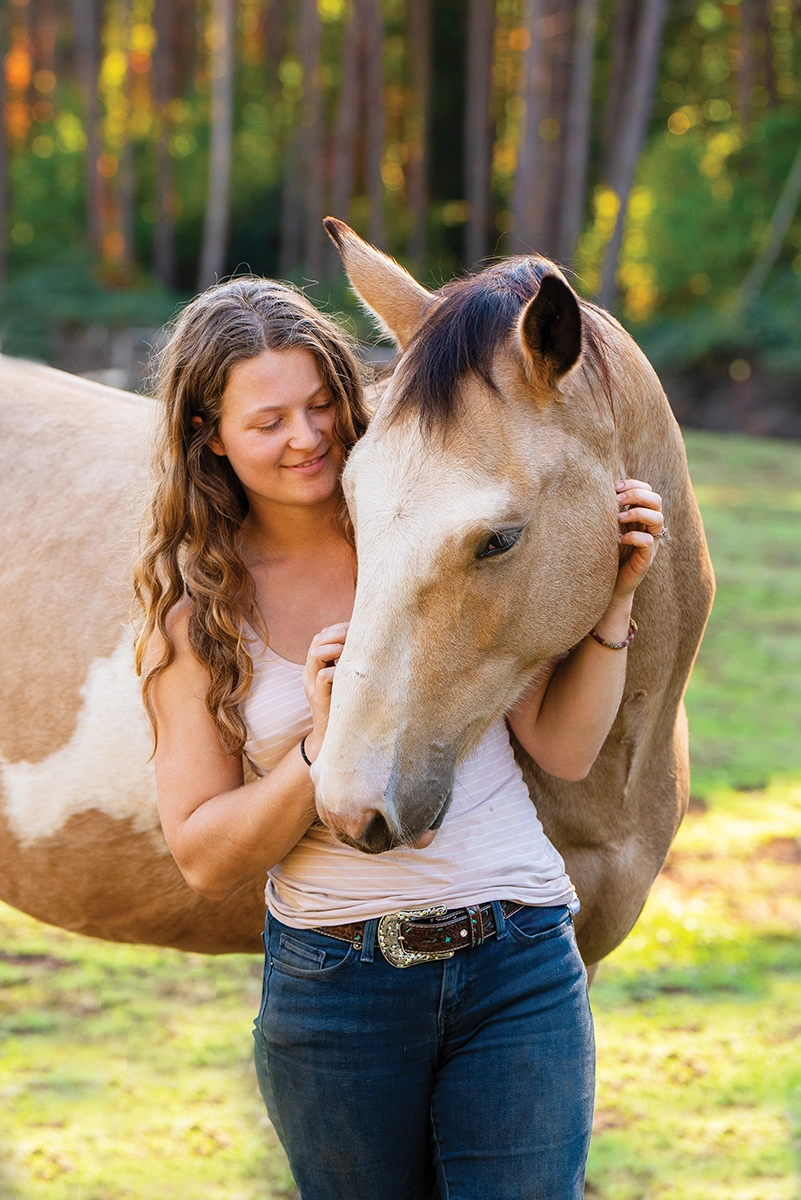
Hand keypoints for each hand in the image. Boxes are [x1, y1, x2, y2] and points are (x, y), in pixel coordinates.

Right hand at [301, 622, 348, 761]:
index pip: (320, 637)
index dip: (336, 628)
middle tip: (354, 634)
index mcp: (315, 667)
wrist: (331, 739)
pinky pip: (323, 676)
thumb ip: (347, 665)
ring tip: (349, 650)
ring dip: (334, 647)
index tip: (355, 627)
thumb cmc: (343, 708)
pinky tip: (350, 672)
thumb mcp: (343, 682)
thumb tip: (368, 645)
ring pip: (315, 654)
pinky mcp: (319, 698)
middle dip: (336, 632)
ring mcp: (312, 685)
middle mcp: (310, 673)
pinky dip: (336, 670)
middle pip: (316, 641)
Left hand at [613, 478, 663, 598]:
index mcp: (641, 516)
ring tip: (618, 518)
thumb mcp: (607, 527)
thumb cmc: (604, 552)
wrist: (608, 584)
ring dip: (637, 513)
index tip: (615, 488)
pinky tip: (618, 539)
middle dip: (637, 495)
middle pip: (656, 501)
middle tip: (617, 501)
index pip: (648, 491)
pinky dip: (633, 536)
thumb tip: (595, 486)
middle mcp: (649, 527)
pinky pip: (648, 541)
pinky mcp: (646, 559)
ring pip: (658, 519)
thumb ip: (609, 510)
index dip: (635, 485)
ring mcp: (650, 543)